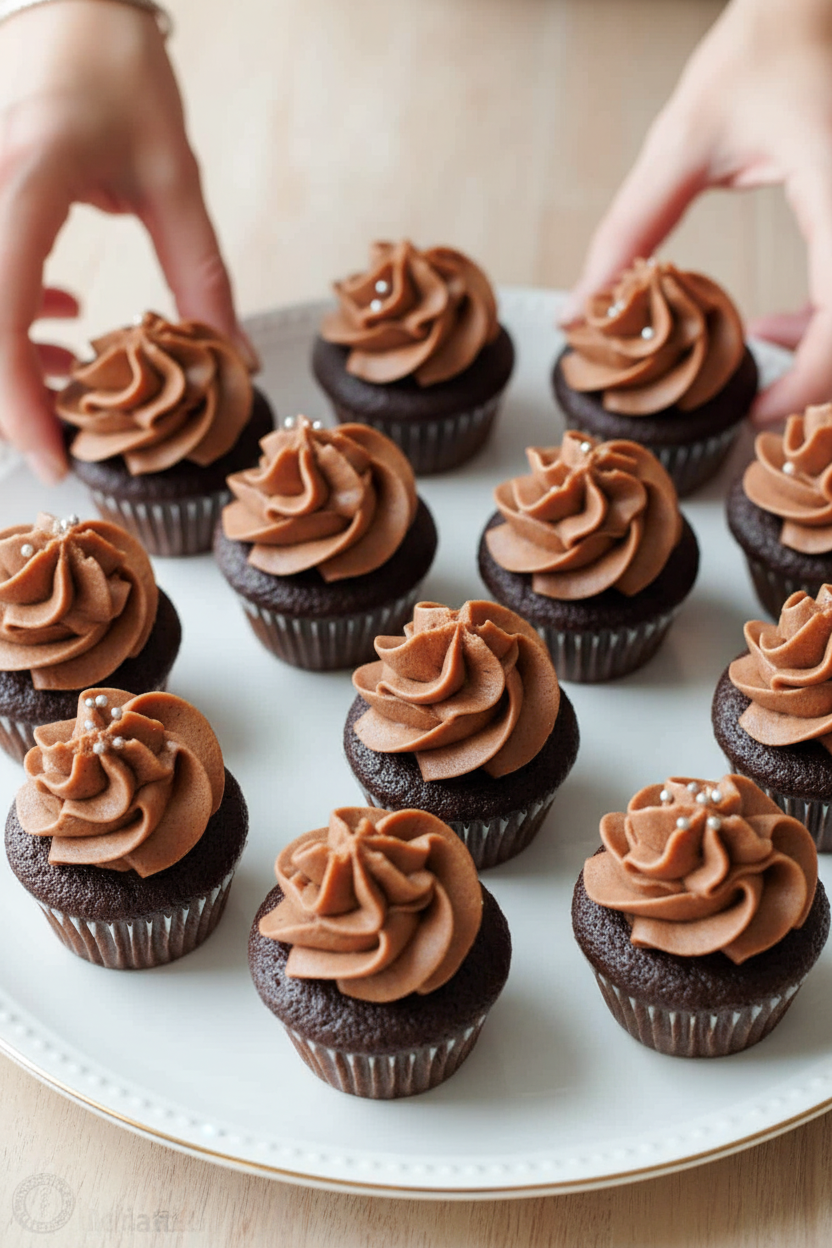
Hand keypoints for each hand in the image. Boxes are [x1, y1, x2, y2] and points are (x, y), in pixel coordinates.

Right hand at [0, 0, 252, 482]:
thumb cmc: (118, 71)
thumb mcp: (174, 176)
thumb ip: (202, 274)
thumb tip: (229, 357)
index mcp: (20, 186)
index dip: (18, 404)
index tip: (54, 461)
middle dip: (12, 398)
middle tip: (65, 438)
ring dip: (13, 358)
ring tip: (72, 373)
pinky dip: (11, 317)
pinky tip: (63, 315)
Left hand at [565, 0, 831, 425]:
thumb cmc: (764, 46)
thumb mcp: (686, 139)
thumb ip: (631, 228)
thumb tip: (582, 307)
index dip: (807, 383)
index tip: (755, 414)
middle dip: (816, 380)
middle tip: (755, 400)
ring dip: (821, 352)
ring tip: (756, 343)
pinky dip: (826, 322)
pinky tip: (777, 323)